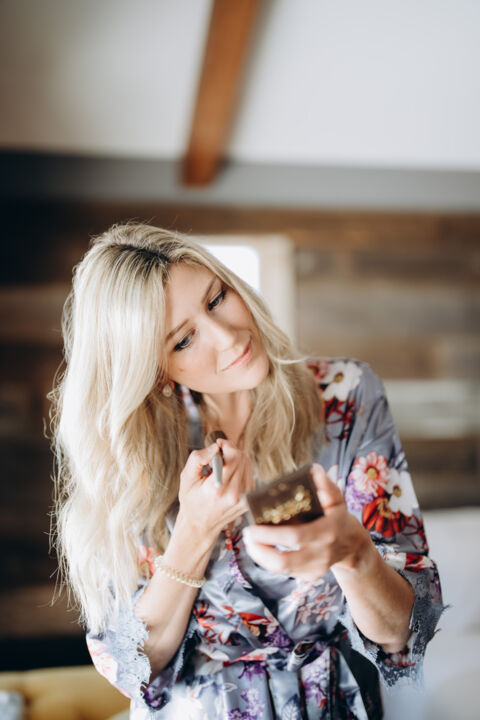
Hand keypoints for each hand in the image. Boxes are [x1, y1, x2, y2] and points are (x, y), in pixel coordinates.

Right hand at [177, 439, 253, 544]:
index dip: (226, 445)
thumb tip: (215, 447)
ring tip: (221, 468)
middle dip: (230, 450)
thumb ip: (198, 458)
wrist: (200, 526)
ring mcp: (244, 499)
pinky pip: (249, 474)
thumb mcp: (186, 478)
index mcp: (217, 490)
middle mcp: (234, 495)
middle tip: (217, 456)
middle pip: (243, 458)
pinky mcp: (249, 500)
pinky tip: (227, 476)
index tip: (218, 445)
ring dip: (235, 459)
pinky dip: (239, 469)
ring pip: (248, 464)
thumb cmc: (191, 501)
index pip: (234, 457)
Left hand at [242, 463, 371, 581]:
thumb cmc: (337, 516)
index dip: (270, 535)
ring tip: (250, 542)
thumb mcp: (336, 498)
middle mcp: (321, 553)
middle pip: (284, 561)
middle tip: (246, 536)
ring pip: (281, 570)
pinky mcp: (310, 576)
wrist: (351, 544)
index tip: (251, 528)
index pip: (295, 537)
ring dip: (261, 556)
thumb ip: (326, 485)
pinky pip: (285, 572)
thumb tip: (314, 470)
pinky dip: (270, 561)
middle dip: (259, 551)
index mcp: (326, 531)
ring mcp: (316, 568)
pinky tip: (263, 549)